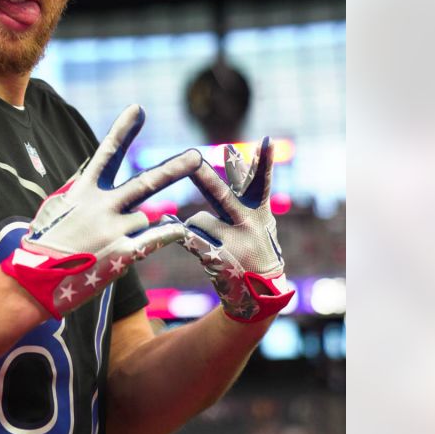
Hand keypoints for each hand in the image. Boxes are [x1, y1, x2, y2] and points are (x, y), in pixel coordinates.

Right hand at [2, 105, 200, 317]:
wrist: (34, 280)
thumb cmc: (41, 244)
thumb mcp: (54, 206)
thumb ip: (76, 187)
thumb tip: (88, 170)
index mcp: (83, 191)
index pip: (106, 153)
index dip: (122, 130)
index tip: (138, 109)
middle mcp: (102, 206)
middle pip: (145, 183)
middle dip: (173, 169)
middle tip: (197, 156)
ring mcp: (113, 229)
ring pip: (144, 217)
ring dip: (133, 227)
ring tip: (105, 242)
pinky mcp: (122, 253)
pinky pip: (155, 239)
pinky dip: (169, 233)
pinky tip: (181, 229)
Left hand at [182, 137, 293, 322]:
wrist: (261, 292)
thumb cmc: (256, 244)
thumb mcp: (259, 215)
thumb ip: (246, 186)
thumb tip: (232, 150)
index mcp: (259, 211)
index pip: (261, 182)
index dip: (264, 162)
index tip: (266, 141)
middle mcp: (247, 225)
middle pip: (221, 197)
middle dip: (205, 179)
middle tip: (193, 159)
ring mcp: (232, 243)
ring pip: (199, 219)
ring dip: (197, 225)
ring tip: (214, 241)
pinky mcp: (216, 258)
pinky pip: (188, 239)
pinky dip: (177, 232)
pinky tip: (168, 225)